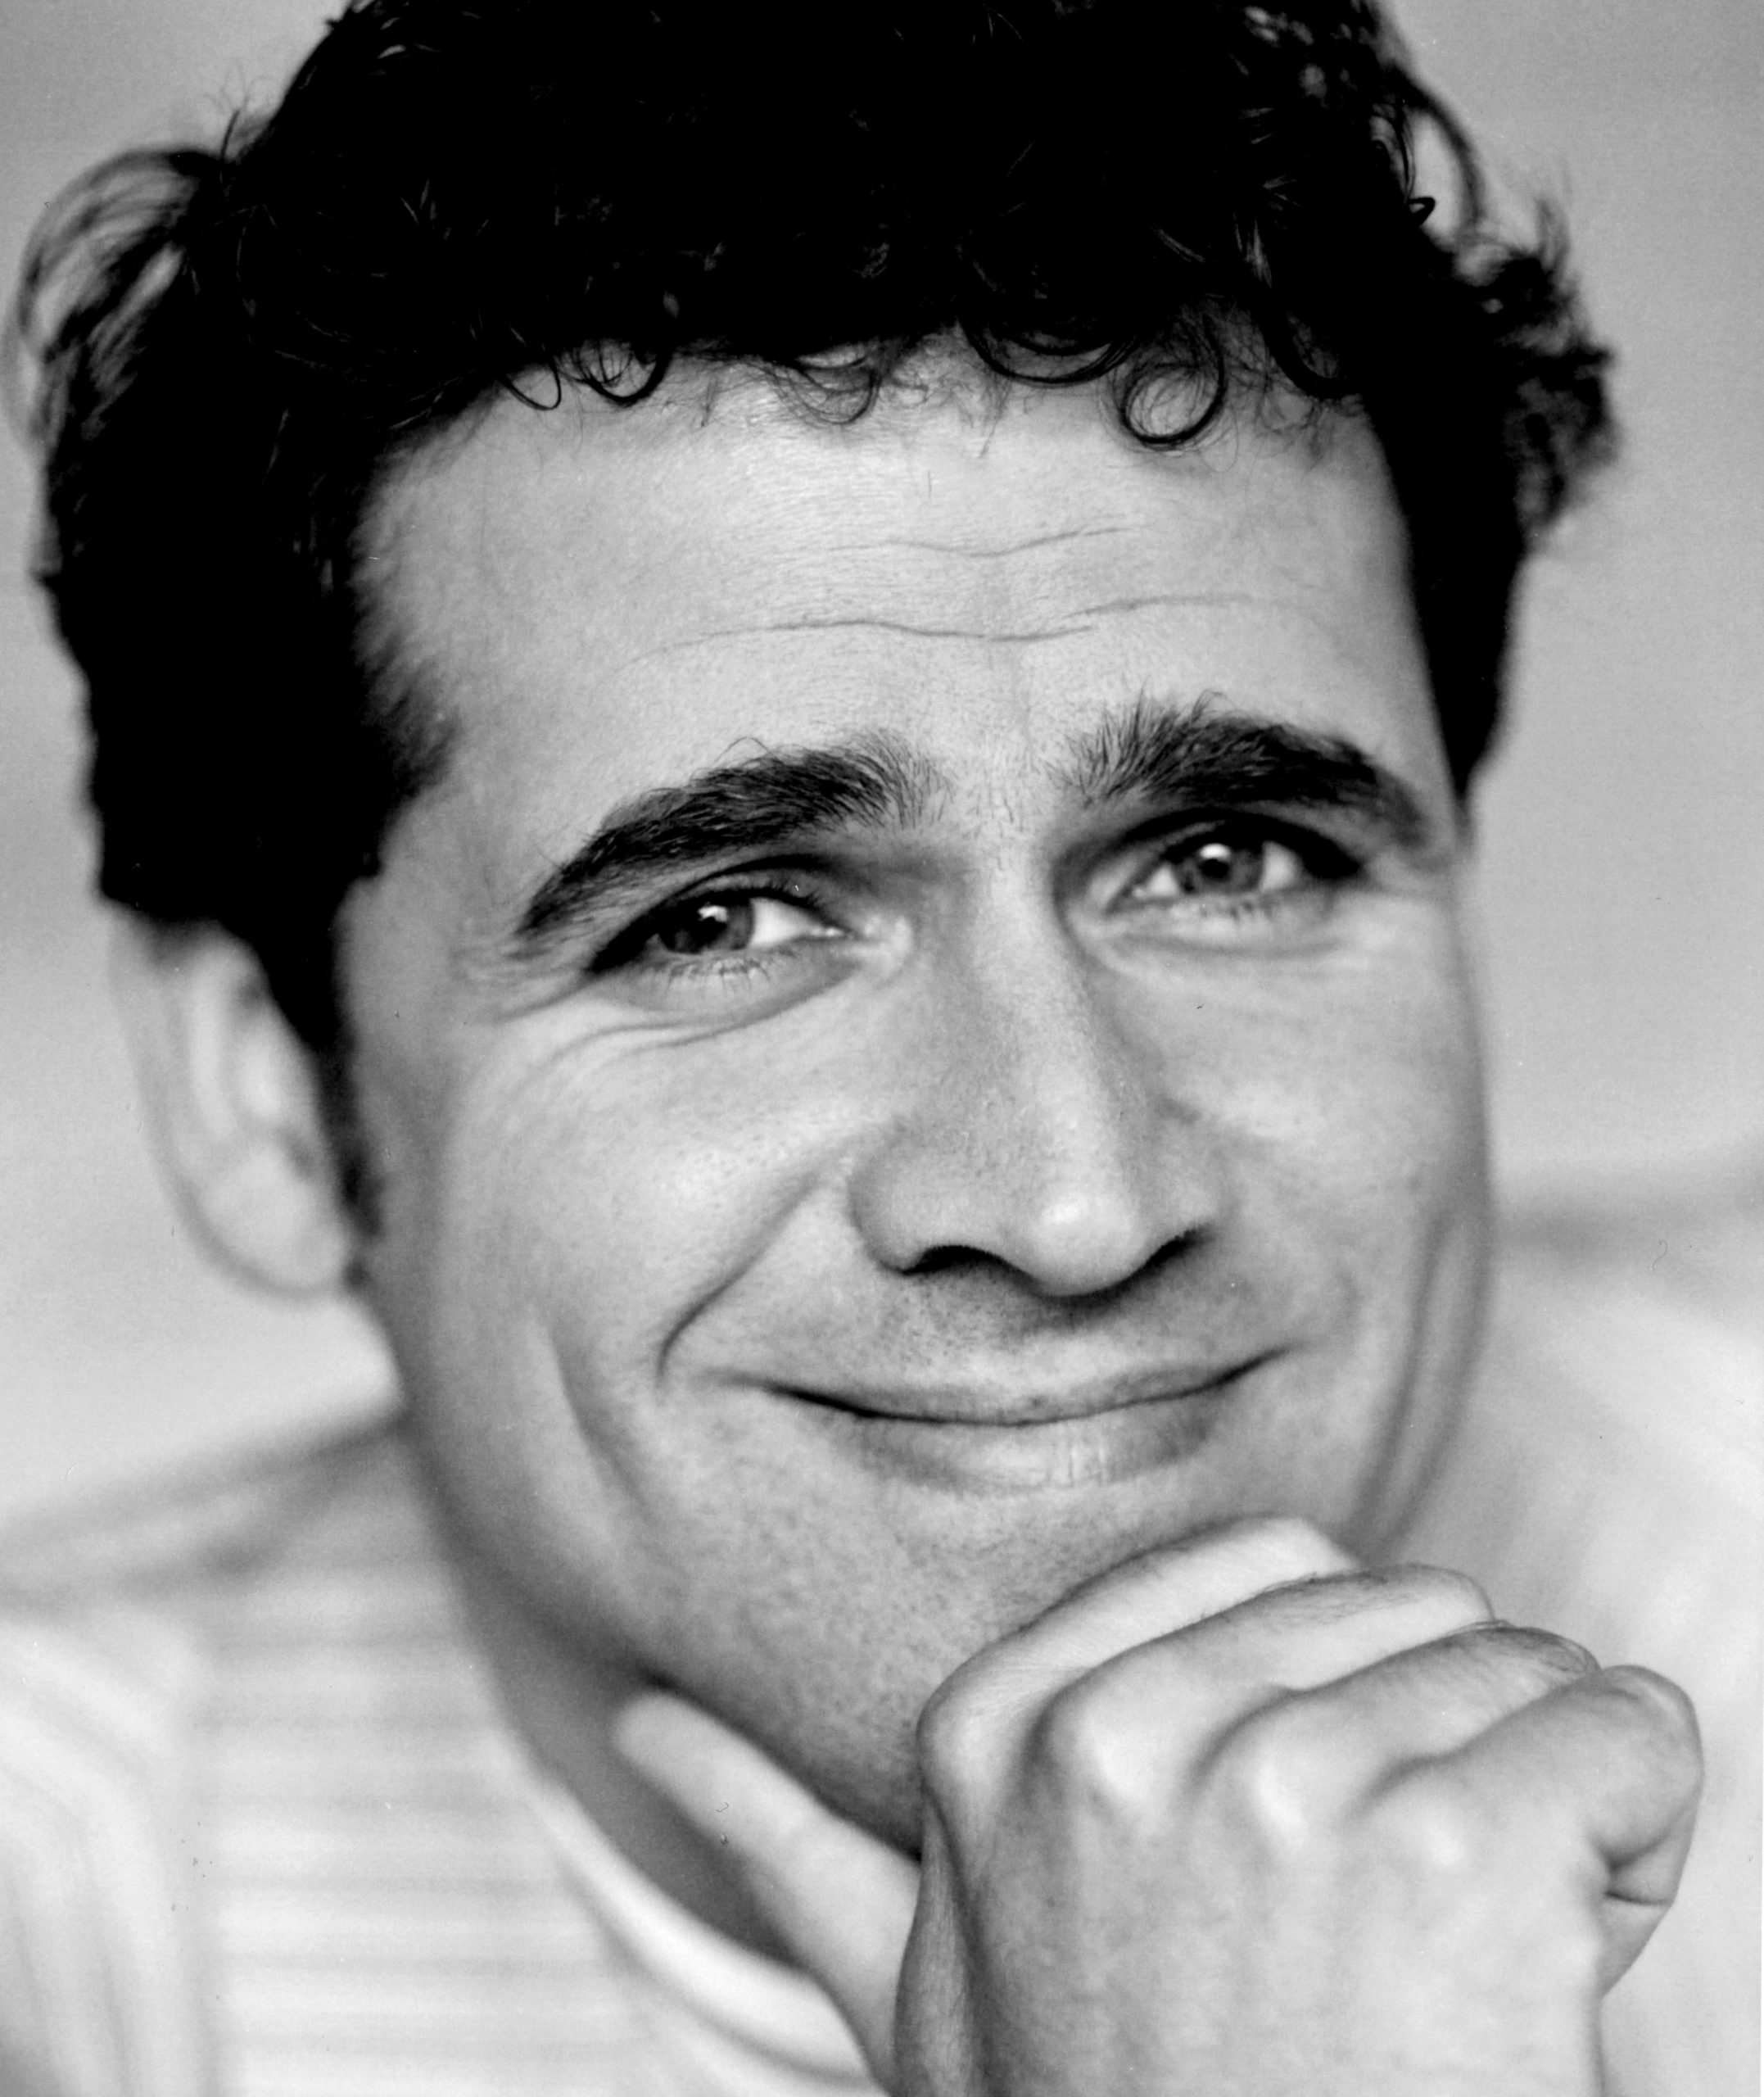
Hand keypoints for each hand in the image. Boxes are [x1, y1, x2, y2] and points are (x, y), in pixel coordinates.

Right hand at [616, 1518, 1700, 2094]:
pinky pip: (1633, 1725)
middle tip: (1368, 1942)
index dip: (1322, 1716)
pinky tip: (1549, 1967)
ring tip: (1437, 1966)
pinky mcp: (1454, 1842)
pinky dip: (1640, 1830)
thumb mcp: (920, 2003)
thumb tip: (640, 1720)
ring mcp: (1281, 1784)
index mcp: (998, 1736)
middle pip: (1403, 1609)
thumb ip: (788, 1844)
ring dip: (1537, 1808)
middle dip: (1430, 1749)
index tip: (1287, 1873)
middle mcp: (1122, 1737)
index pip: (1271, 1572)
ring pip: (1522, 1665)